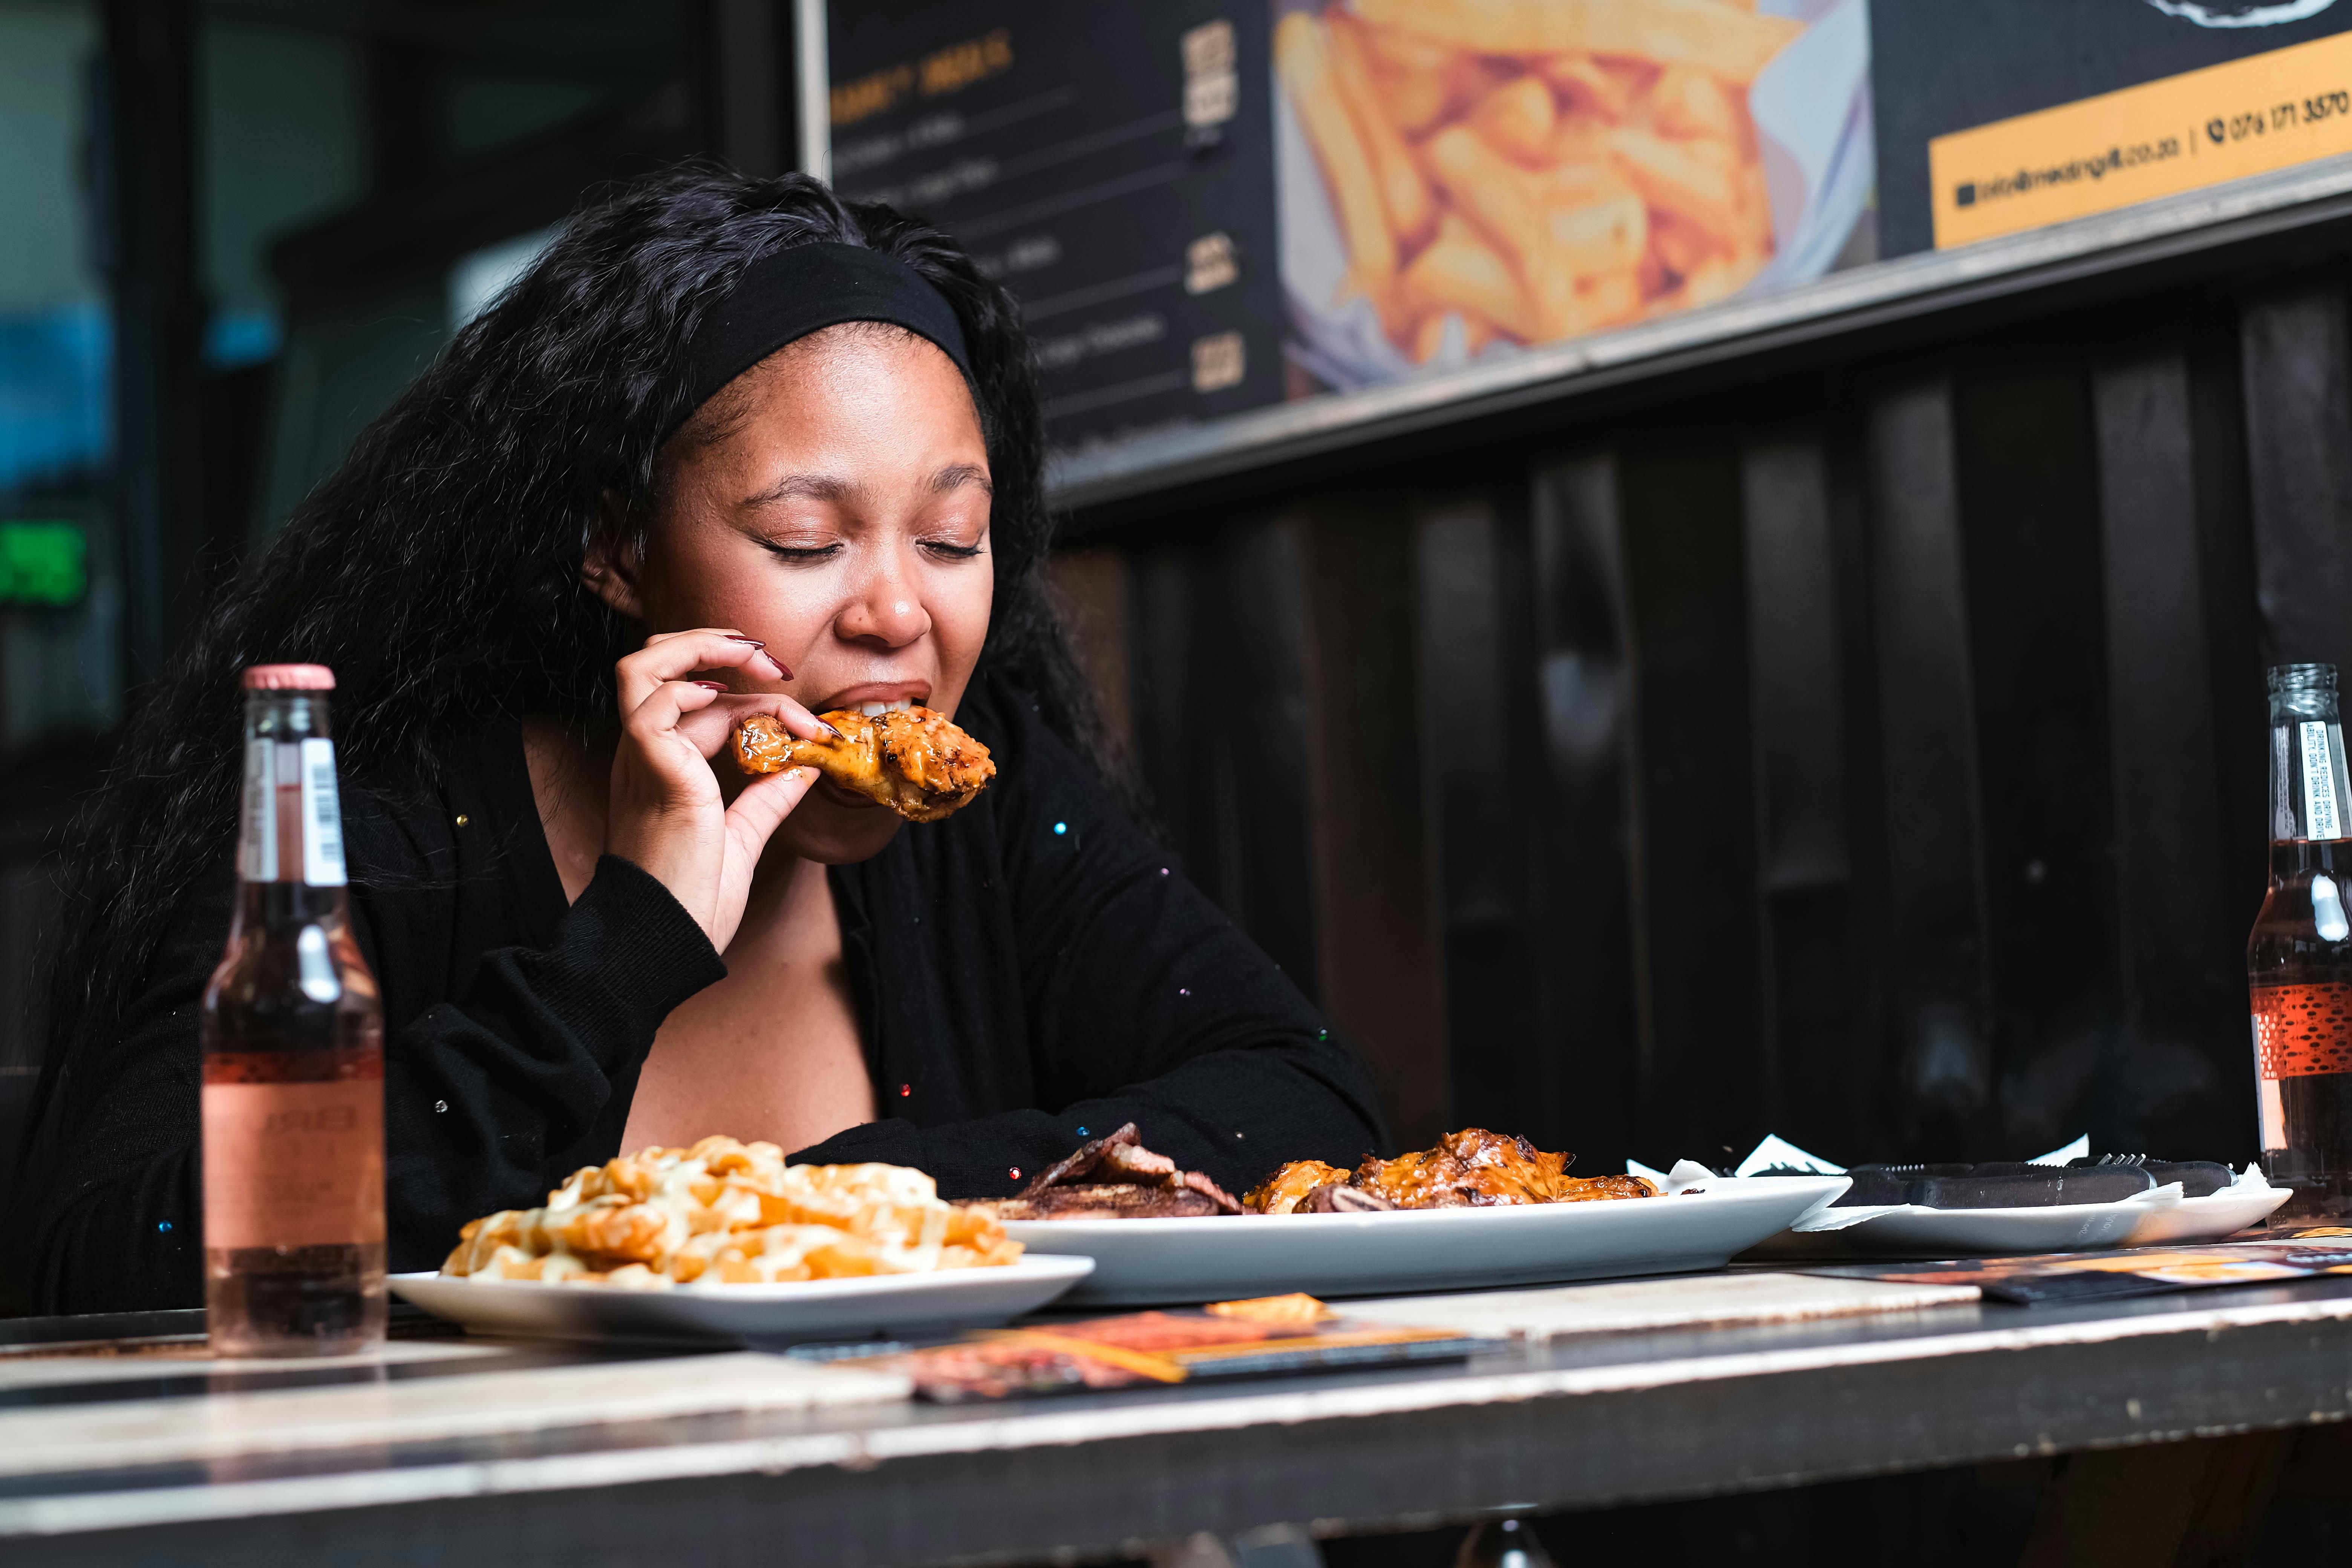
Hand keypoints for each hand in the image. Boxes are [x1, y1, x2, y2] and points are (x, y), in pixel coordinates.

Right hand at [605, 628, 824, 951]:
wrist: (666, 940)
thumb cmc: (692, 900)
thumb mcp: (742, 839)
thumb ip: (768, 799)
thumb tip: (805, 767)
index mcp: (663, 768)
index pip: (699, 703)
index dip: (755, 697)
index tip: (810, 723)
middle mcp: (645, 755)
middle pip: (656, 664)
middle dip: (716, 645)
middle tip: (774, 664)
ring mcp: (641, 760)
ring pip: (642, 667)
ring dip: (702, 649)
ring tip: (759, 663)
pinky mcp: (649, 769)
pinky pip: (653, 704)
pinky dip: (693, 688)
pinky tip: (734, 702)